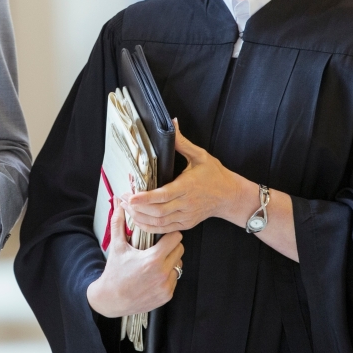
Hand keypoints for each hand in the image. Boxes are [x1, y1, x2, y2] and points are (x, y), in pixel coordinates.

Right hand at [86, 199, 183, 317]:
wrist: (111, 300)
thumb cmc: (114, 272)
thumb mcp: (117, 246)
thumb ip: (119, 222)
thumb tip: (118, 204)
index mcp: (153, 259)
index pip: (175, 238)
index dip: (169, 234)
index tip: (162, 235)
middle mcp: (163, 274)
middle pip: (180, 250)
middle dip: (171, 246)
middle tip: (159, 247)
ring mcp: (166, 286)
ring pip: (179, 265)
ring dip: (171, 261)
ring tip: (156, 261)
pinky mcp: (166, 296)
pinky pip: (175, 279)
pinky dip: (168, 275)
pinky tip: (155, 274)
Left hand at [124, 121, 252, 233]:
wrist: (231, 197)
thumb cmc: (215, 175)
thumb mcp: (201, 155)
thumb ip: (182, 142)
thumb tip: (172, 123)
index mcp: (187, 186)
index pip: (163, 195)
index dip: (145, 198)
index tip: (130, 196)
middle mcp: (186, 204)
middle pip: (157, 211)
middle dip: (137, 208)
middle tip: (121, 200)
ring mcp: (186, 216)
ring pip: (160, 222)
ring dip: (140, 218)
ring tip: (126, 209)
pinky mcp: (186, 224)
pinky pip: (165, 229)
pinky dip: (150, 227)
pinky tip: (138, 220)